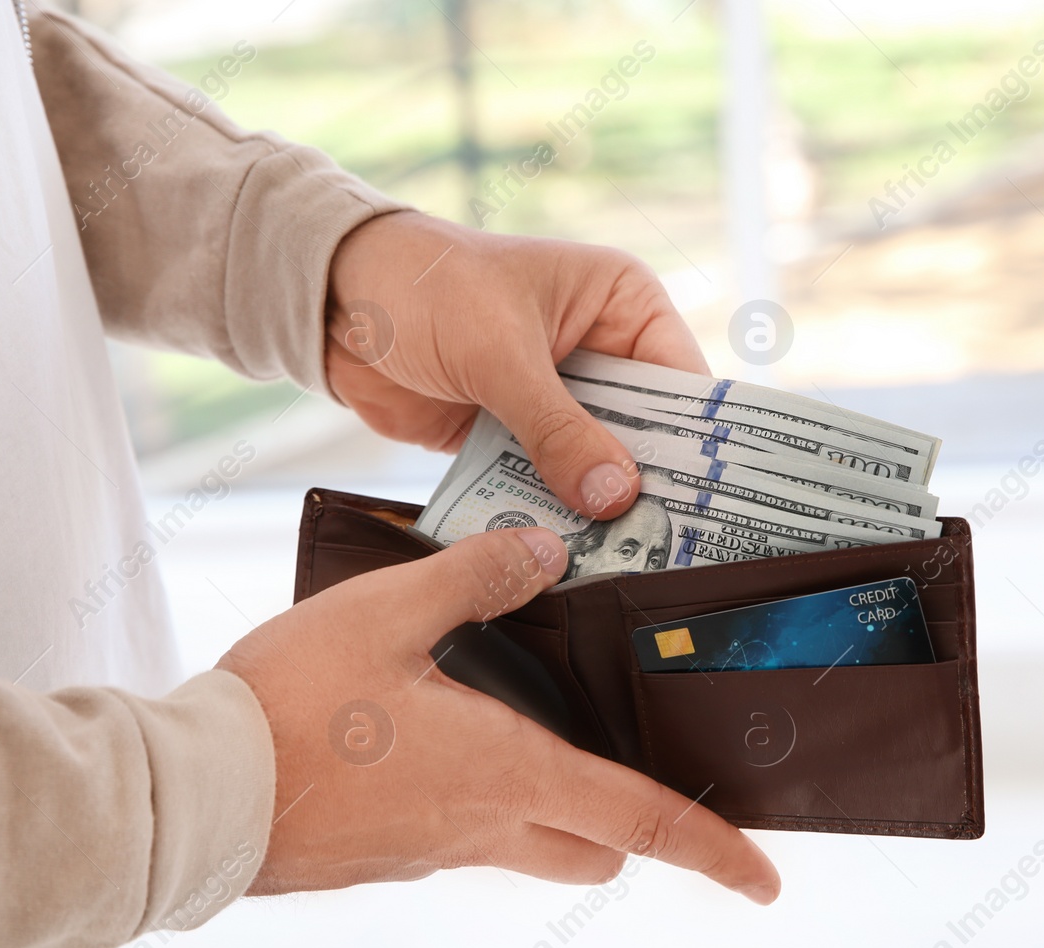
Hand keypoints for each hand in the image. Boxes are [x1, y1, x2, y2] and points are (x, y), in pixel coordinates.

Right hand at [218, 527, 779, 902]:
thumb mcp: (388, 612)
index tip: (767, 880)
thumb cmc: (290, 707)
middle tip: (631, 762)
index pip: (642, 822)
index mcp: (507, 774)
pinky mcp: (387, 857)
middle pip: (595, 847)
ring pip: (530, 844)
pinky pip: (463, 836)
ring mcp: (433, 852)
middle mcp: (483, 827)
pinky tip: (433, 735)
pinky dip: (482, 799)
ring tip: (527, 728)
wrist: (192, 797)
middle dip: (631, 821)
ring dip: (555, 805)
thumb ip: (477, 578)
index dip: (716, 853)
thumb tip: (548, 551)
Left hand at [325, 211, 709, 518]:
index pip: (683, 382)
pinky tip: (560, 556)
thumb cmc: (426, 288)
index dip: (697, 443)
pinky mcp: (512, 437)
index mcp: (620, 304)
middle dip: (646, 486)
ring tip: (619, 564)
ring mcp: (555, 400)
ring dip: (595, 509)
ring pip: (594, 467)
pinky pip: (544, 484)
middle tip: (669, 548)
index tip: (710, 504)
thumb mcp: (500, 354)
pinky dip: (548, 514)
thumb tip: (615, 496)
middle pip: (645, 434)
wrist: (333, 303)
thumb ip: (558, 429)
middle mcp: (599, 353)